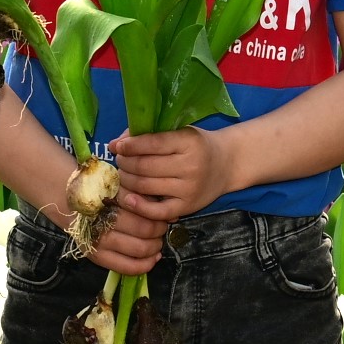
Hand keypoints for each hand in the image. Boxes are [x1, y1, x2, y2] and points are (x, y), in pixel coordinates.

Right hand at [86, 194, 170, 276]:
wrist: (71, 204)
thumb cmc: (102, 194)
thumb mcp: (121, 188)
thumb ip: (144, 199)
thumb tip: (172, 216)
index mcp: (111, 198)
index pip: (143, 208)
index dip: (158, 214)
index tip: (163, 215)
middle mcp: (104, 220)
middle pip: (144, 229)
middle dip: (159, 230)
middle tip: (162, 228)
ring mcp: (99, 240)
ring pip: (139, 248)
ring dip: (155, 247)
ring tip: (157, 241)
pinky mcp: (97, 256)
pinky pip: (127, 267)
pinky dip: (145, 265)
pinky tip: (153, 259)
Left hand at [112, 127, 232, 223]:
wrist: (227, 164)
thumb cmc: (197, 145)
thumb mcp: (180, 132)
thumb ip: (150, 134)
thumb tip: (117, 144)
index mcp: (189, 141)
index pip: (152, 143)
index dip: (129, 145)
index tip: (116, 146)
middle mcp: (191, 166)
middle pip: (145, 166)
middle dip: (125, 163)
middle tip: (119, 161)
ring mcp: (189, 189)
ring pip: (146, 187)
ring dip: (127, 181)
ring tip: (123, 175)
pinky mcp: (187, 207)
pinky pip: (157, 211)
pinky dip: (139, 206)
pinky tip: (128, 198)